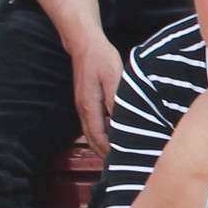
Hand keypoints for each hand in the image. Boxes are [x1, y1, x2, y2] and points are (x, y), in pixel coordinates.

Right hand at [68, 35, 125, 156]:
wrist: (84, 44)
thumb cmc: (100, 58)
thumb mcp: (113, 76)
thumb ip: (115, 99)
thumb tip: (119, 121)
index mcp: (89, 106)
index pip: (99, 137)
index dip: (110, 151)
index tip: (124, 159)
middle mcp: (83, 110)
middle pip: (93, 140)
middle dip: (106, 153)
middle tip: (124, 163)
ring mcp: (83, 106)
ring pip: (92, 133)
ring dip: (103, 145)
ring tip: (120, 154)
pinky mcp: (86, 102)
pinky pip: (93, 124)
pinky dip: (103, 134)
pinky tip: (115, 135)